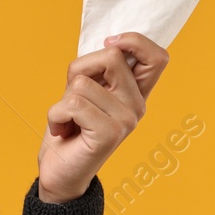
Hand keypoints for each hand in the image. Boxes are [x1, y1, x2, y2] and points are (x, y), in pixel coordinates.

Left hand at [37, 31, 169, 202]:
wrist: (59, 174)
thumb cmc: (69, 130)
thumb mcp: (82, 92)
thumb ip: (97, 71)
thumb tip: (108, 42)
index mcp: (135, 94)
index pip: (158, 57)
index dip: (135, 41)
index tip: (109, 43)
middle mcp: (137, 106)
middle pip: (112, 56)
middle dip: (79, 70)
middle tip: (73, 98)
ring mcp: (126, 120)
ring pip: (83, 82)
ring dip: (62, 99)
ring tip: (68, 120)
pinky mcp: (109, 133)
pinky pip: (73, 104)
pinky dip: (56, 114)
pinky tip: (62, 131)